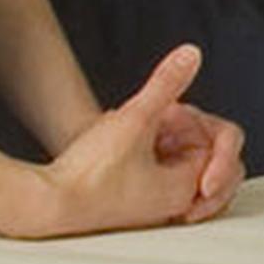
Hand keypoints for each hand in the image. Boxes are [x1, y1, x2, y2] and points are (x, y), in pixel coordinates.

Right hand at [22, 44, 233, 237]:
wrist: (45, 205)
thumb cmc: (88, 174)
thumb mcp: (134, 118)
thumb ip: (166, 84)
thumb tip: (192, 55)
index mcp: (187, 189)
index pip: (218, 144)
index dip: (192, 119)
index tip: (163, 115)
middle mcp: (176, 204)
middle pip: (206, 155)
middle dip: (186, 130)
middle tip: (156, 123)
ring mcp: (155, 208)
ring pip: (181, 163)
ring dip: (166, 140)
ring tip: (136, 131)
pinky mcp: (134, 206)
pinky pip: (160, 173)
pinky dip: (151, 152)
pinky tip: (122, 142)